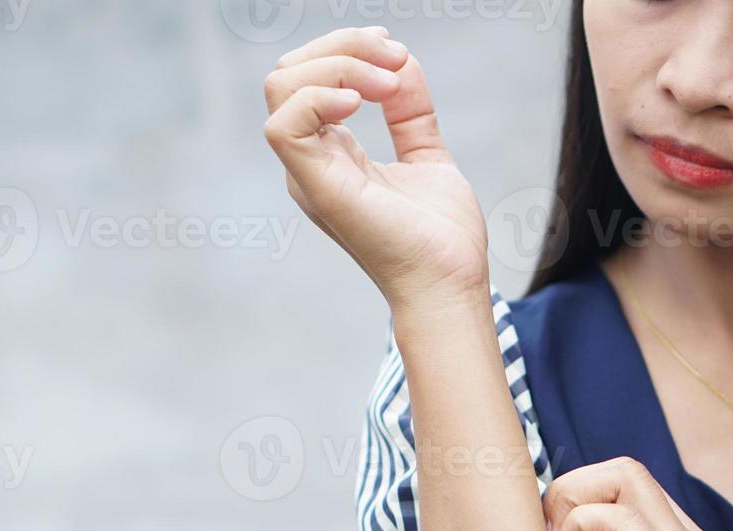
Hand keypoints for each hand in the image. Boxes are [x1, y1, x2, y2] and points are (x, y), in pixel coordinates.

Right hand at [262, 26, 489, 310]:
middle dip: (344, 45)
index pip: (309, 78)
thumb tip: (401, 60)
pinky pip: (283, 125)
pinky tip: (363, 103)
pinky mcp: (316, 186)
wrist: (450, 283)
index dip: (348, 48)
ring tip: (387, 84)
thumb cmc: (441, 237)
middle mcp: (312, 162)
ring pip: (282, 86)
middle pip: (290, 72)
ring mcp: (309, 174)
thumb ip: (410, 111)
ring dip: (338, 64)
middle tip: (395, 58)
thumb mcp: (427, 155)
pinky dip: (320, 97)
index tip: (397, 54)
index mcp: (332, 154)